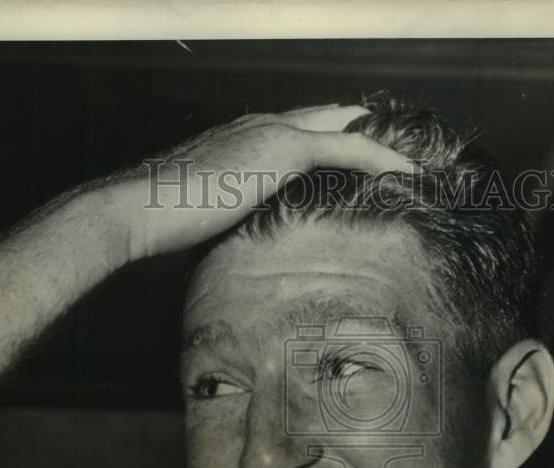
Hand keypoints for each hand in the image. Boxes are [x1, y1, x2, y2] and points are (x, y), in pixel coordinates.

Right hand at [129, 104, 416, 259]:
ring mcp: (269, 131)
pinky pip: (347, 147)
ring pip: (341, 129)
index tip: (356, 163)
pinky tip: (408, 172)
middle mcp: (257, 126)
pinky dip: (380, 157)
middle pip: (325, 120)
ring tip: (415, 165)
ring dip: (378, 146)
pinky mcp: (281, 147)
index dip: (329, 144)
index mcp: (239, 141)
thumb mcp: (206, 222)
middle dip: (359, 134)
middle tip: (397, 155)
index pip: (296, 134)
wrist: (138, 209)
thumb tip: (249, 259)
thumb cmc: (160, 226)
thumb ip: (234, 223)